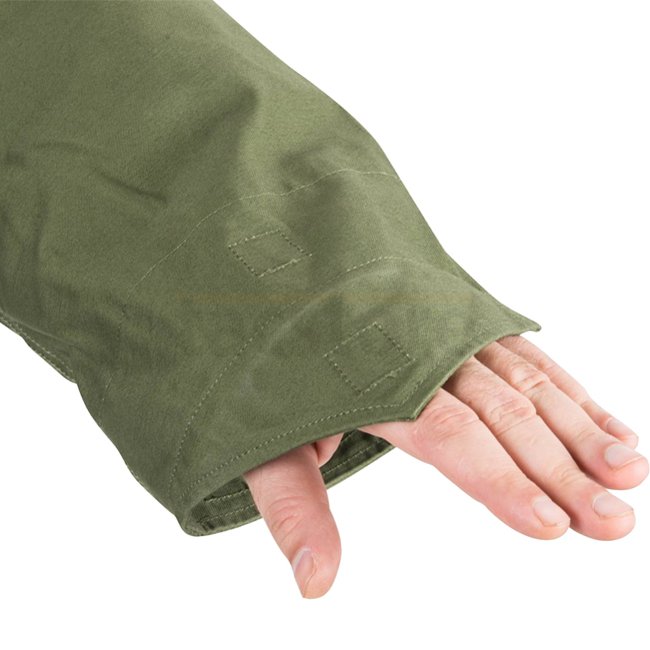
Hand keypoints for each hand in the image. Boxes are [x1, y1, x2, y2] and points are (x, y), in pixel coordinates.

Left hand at [243, 335, 647, 597]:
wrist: (260, 272)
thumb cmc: (254, 363)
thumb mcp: (258, 435)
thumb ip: (293, 505)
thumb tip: (316, 587)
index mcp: (369, 378)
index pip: (447, 433)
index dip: (499, 480)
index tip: (551, 526)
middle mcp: (416, 346)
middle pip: (499, 410)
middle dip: (559, 467)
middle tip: (614, 520)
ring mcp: (441, 326)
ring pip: (522, 377)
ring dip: (578, 424)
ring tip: (629, 470)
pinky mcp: (456, 317)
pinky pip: (518, 351)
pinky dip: (564, 385)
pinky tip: (602, 418)